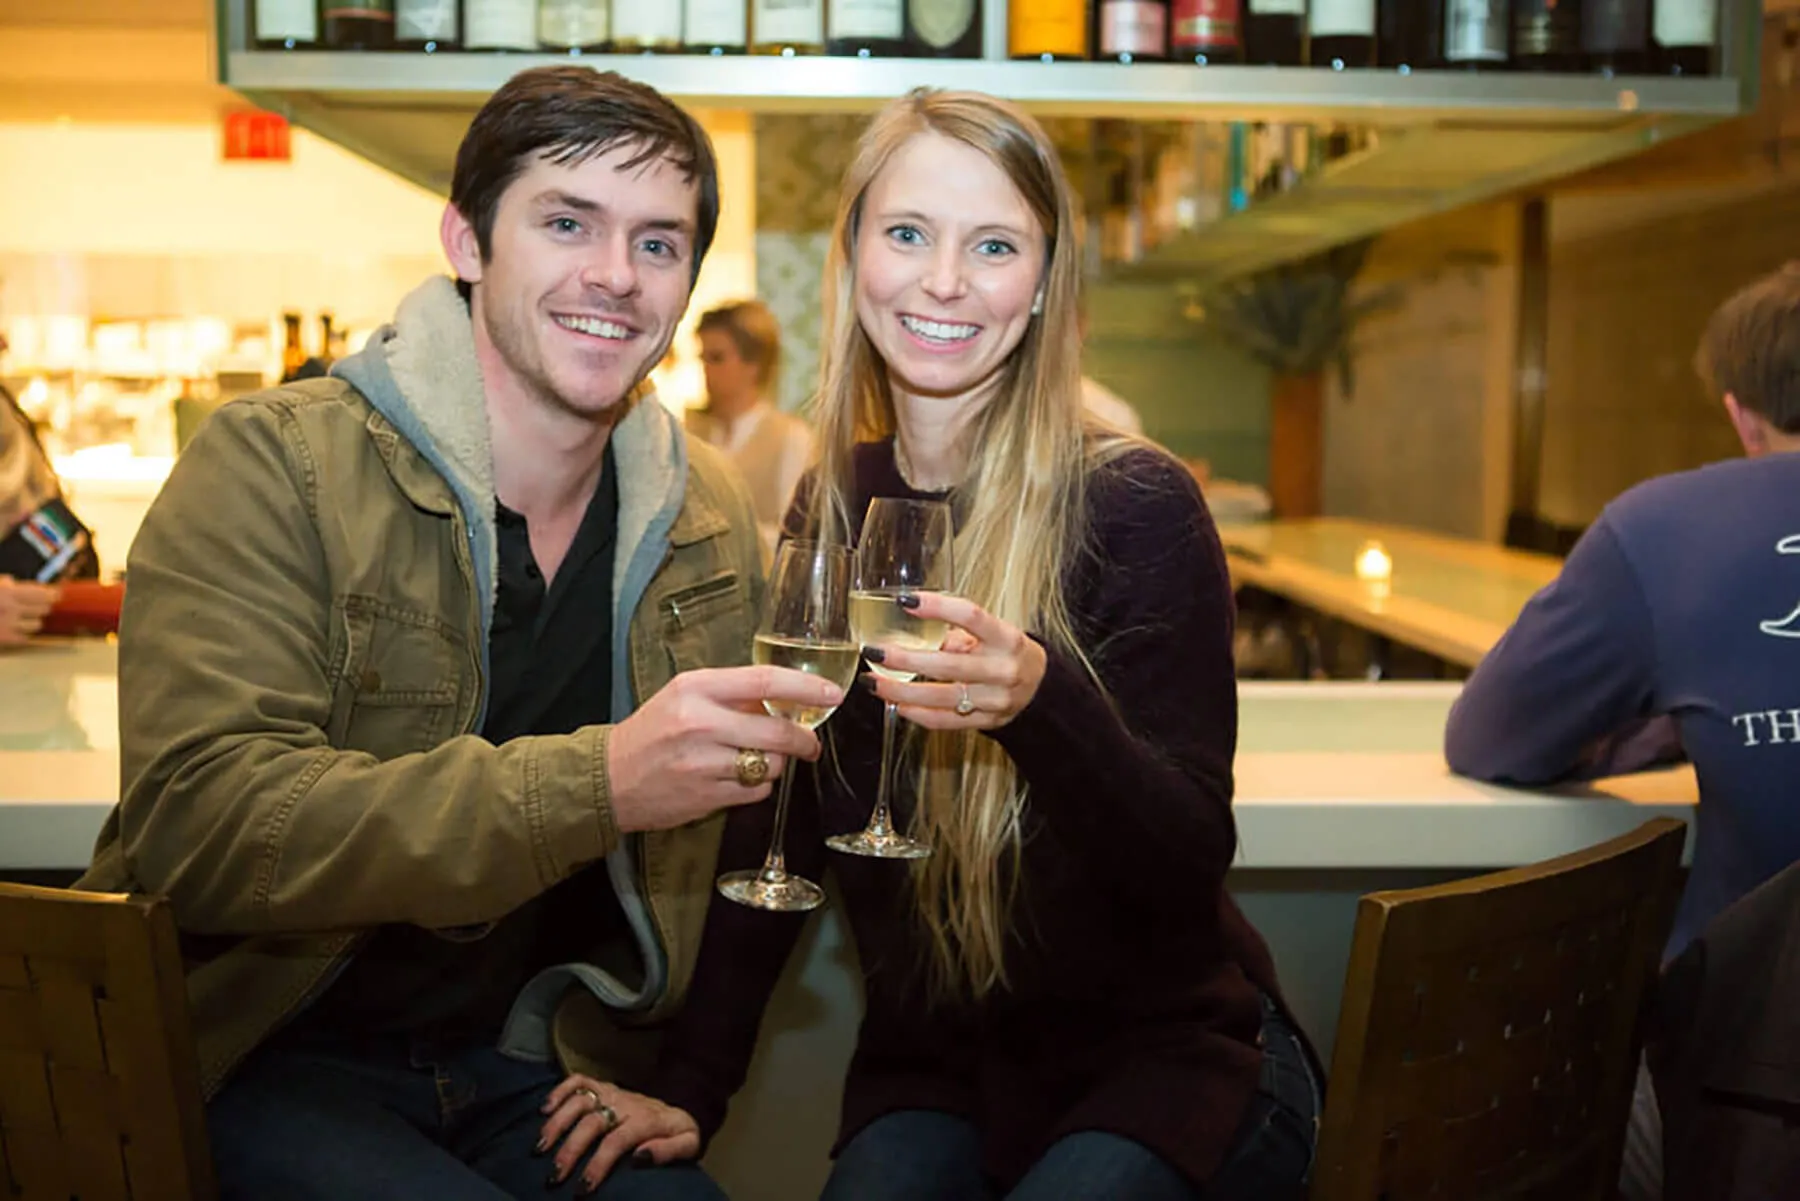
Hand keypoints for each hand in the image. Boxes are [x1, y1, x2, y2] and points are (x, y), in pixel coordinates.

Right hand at [0, 576, 57, 646]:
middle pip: (43, 608)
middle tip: (39, 606)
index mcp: (6, 592)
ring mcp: (8, 625)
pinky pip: (26, 638)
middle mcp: (10, 607)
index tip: (57, 594)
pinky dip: (23, 634)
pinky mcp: (5, 639)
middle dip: (42, 607)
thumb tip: (18, 584)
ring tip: (22, 619)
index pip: (40, 593)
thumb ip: (4, 585)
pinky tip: (14, 630)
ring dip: (33, 621)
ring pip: (37, 624)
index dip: (51, 593)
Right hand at [539, 1075, 700, 1190]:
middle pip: (591, 1123)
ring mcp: (612, 1093)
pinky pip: (579, 1081)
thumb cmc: (678, 1131)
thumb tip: (640, 1159)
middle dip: (570, 1149)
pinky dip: (560, 1091)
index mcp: (645, 1121)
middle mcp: (625, 1104)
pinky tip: (544, 1109)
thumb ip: (669, 1151)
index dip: (598, 1163)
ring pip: (580, 1101)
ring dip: (557, 1123)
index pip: (616, 1141)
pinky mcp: (603, 1087)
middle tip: (554, 1175)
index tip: (583, 1187)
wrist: (680, 1104)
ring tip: (540, 1147)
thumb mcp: (687, 1143)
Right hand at [607, 665, 843, 832]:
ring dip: (775, 763)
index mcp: (696, 688)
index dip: (806, 687)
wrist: (609, 779)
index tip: (832, 694)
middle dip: (804, 738)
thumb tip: (786, 697)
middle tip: (810, 742)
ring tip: (757, 759)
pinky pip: (755, 791)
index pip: (765, 681)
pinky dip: (757, 786)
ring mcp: (703, 762)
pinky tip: (738, 778)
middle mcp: (700, 722)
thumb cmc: (652, 732)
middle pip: (777, 729)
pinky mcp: (706, 796)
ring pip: (770, 764)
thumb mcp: (684, 696)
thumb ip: (731, 693)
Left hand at [863, 592, 1046, 730]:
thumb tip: (910, 630)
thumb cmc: (1006, 652)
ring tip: (874, 682)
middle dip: (904, 658)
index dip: (937, 607)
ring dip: (901, 691)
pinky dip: (918, 714)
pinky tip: (897, 705)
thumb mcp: (992, 634)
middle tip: (874, 651)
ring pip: (941, 697)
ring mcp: (995, 699)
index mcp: (1006, 638)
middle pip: (948, 664)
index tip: (906, 601)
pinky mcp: (987, 722)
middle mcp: (1003, 669)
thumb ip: (955, 633)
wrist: (1039, 688)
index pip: (970, 616)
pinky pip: (946, 721)